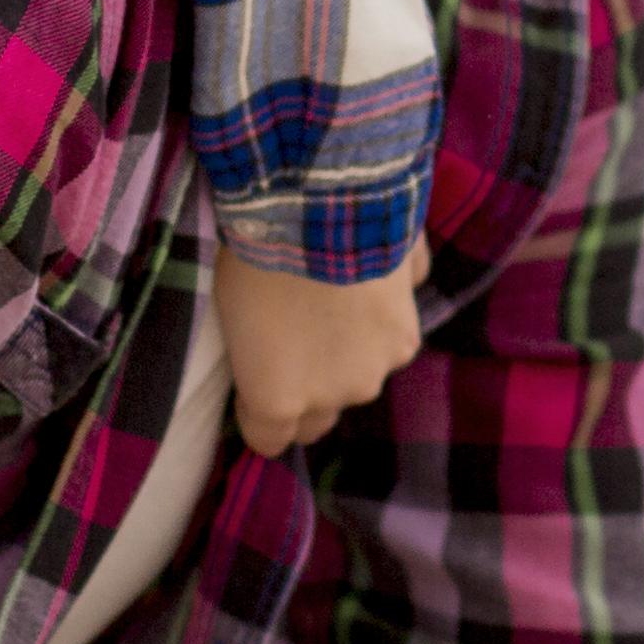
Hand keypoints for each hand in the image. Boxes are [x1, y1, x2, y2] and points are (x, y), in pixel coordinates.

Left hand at [216, 241, 428, 455]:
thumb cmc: (255, 258)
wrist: (319, 204)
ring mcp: (380, 365)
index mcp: (279, 397)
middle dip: (309, 389)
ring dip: (351, 352)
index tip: (254, 382)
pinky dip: (381, 315)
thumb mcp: (234, 313)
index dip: (258, 413)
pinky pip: (390, 334)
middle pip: (320, 414)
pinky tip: (368, 277)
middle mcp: (335, 394)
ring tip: (336, 300)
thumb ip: (265, 358)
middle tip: (296, 340)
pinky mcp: (409, 331)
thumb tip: (281, 360)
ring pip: (361, 374)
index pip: (269, 439)